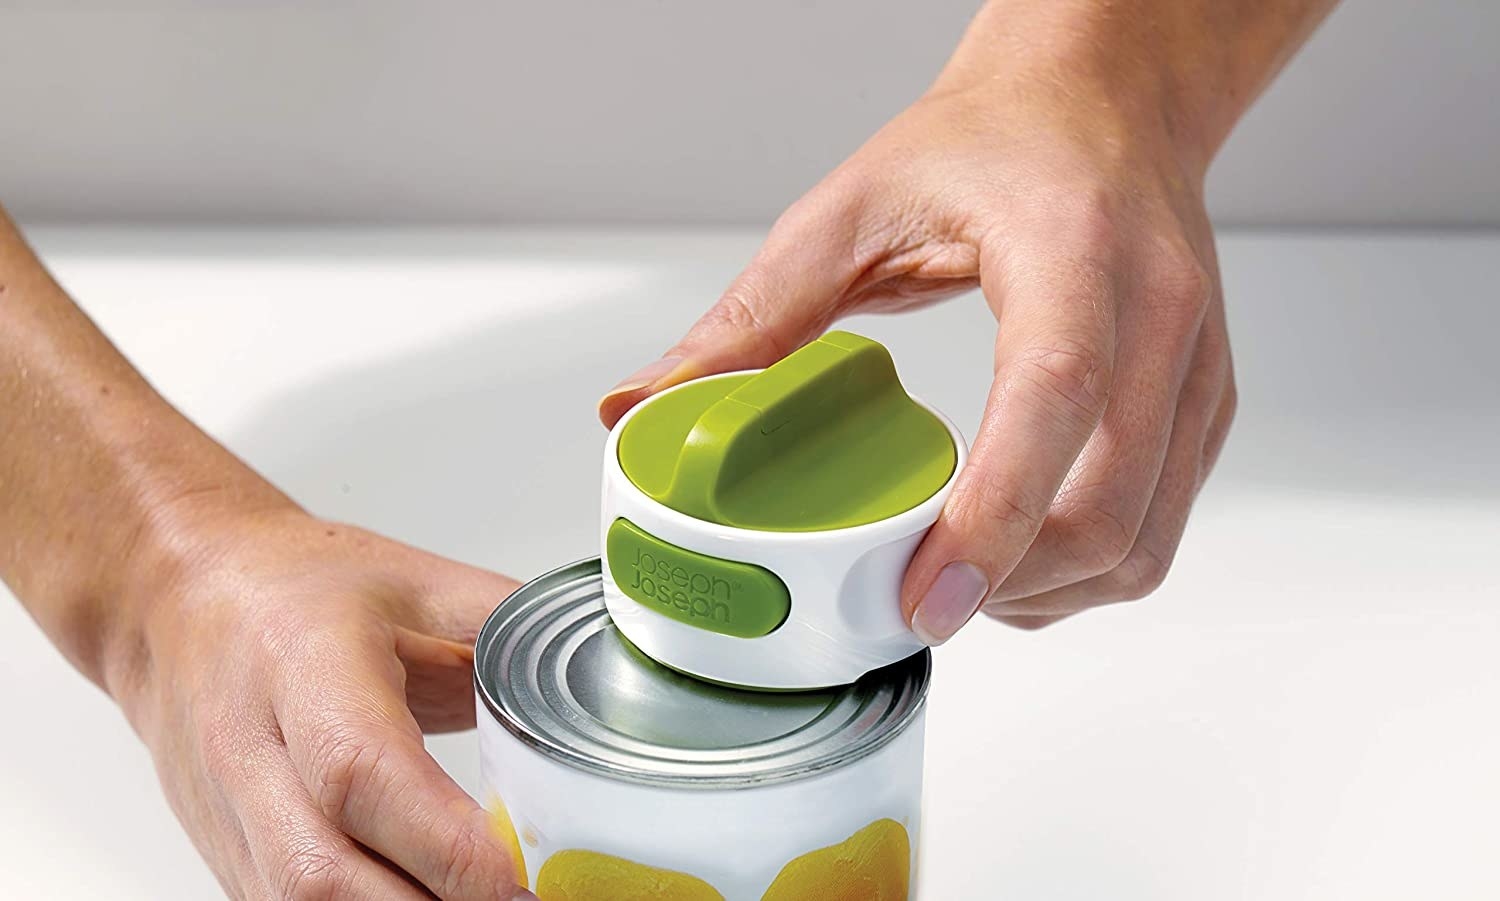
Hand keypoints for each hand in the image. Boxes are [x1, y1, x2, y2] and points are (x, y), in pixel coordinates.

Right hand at [108, 505, 533, 899]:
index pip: (362, 774)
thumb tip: (613, 659)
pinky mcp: (233, 865)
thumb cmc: (293, 587)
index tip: (525, 876)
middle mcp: (252, 754)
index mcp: (303, 664)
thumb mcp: (417, 581)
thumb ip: (511, 623)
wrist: (179, 601)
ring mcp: (232, 823)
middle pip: (325, 877)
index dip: (444, 844)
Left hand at [599, 39, 1235, 640]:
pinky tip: (1021, 559)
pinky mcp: (1205, 398)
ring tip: (966, 589)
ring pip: (1146, 537)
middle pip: (1111, 504)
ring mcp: (1194, 361)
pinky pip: (1165, 521)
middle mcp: (1158, 309)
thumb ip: (751, 317)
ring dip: (1053, 593)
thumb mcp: (850, 209)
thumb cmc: (993, 142)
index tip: (924, 600)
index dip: (994, 517)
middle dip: (1012, 586)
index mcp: (1071, 249)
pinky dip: (1090, 567)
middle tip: (918, 606)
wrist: (1103, 102)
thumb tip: (639, 408)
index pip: (1054, 397)